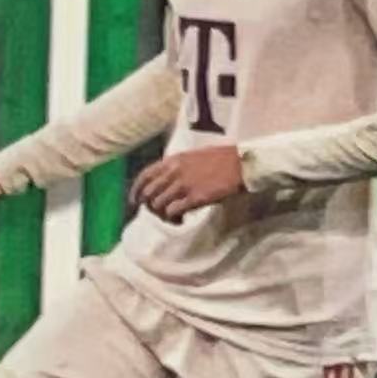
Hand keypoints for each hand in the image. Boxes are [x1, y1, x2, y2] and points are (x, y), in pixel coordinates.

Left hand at [130, 146, 244, 223]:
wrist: (241, 164)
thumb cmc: (221, 159)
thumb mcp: (193, 156)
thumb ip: (177, 166)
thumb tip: (165, 180)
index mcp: (173, 160)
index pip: (144, 176)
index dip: (136, 191)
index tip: (135, 202)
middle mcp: (174, 172)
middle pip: (148, 193)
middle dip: (150, 206)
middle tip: (159, 213)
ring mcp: (183, 185)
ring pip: (158, 205)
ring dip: (163, 215)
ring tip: (174, 218)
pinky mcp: (194, 198)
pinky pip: (173, 212)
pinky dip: (173, 219)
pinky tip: (181, 221)